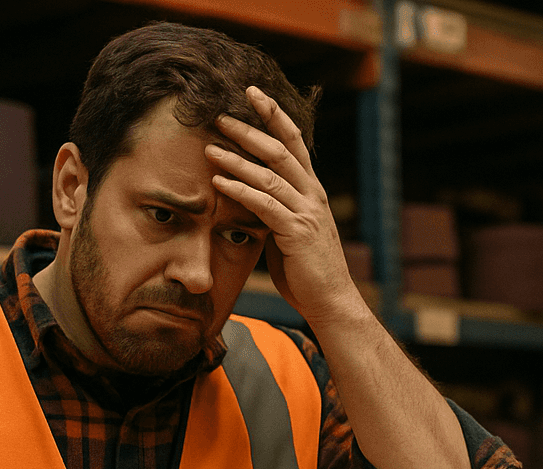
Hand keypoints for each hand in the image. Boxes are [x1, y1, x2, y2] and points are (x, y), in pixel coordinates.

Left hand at [207, 87, 365, 327]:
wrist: (331, 301)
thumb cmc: (307, 271)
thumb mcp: (289, 232)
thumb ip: (274, 211)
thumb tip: (249, 199)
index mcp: (312, 190)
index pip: (295, 142)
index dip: (275, 116)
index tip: (254, 94)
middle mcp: (313, 195)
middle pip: (282, 149)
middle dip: (251, 129)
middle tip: (222, 115)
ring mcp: (307, 212)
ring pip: (271, 174)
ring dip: (238, 159)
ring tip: (211, 147)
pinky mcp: (297, 232)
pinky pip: (265, 205)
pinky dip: (240, 191)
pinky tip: (218, 183)